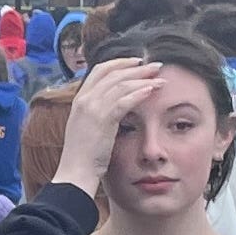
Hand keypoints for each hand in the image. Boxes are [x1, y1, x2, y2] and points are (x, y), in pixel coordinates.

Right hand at [59, 60, 157, 194]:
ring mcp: (92, 108)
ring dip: (143, 79)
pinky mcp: (102, 120)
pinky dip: (139, 93)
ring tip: (160, 78)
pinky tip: (152, 90)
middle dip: (137, 68)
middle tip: (155, 66)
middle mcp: (84, 99)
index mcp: (80, 99)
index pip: (100, 70)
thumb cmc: (83, 156)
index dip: (120, 63)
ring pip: (121, 84)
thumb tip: (115, 106)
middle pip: (114, 73)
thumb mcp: (87, 127)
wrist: (75, 172)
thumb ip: (98, 113)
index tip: (137, 63)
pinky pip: (124, 101)